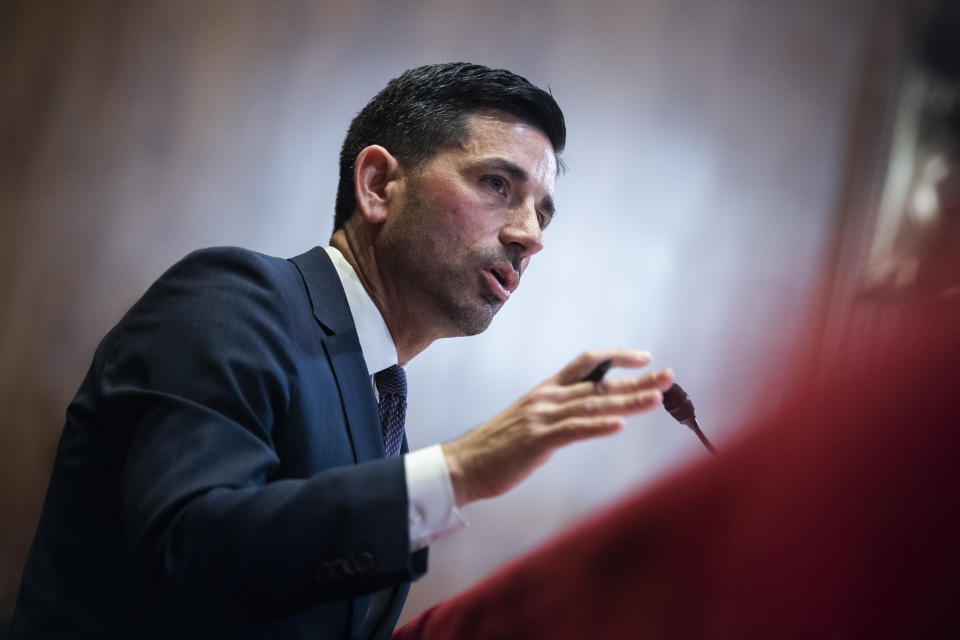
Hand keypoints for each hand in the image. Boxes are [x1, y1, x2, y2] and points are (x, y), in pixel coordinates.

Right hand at [441, 350, 673, 506]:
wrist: (462, 465)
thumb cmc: (498, 447)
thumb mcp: (532, 421)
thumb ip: (560, 414)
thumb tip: (590, 413)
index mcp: (547, 391)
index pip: (587, 363)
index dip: (617, 357)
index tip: (645, 358)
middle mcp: (547, 398)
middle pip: (600, 383)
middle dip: (637, 379)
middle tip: (670, 376)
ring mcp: (542, 418)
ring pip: (593, 405)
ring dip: (627, 400)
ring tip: (656, 398)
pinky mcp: (537, 441)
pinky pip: (573, 430)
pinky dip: (598, 426)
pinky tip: (619, 424)